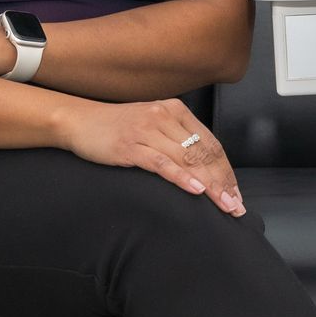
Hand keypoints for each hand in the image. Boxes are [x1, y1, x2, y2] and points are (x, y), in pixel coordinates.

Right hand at [61, 98, 245, 216]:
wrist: (80, 121)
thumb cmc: (118, 128)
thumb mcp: (153, 126)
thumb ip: (176, 139)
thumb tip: (203, 170)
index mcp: (175, 110)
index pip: (211, 143)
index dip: (226, 170)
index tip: (236, 193)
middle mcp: (165, 116)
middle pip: (204, 153)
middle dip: (223, 182)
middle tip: (235, 206)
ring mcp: (148, 130)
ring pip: (188, 159)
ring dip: (210, 185)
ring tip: (223, 204)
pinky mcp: (130, 146)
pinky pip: (162, 163)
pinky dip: (181, 177)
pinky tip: (196, 190)